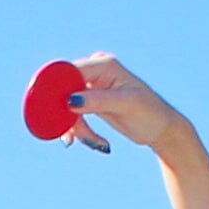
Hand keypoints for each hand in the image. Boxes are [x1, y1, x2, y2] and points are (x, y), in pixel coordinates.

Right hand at [61, 53, 191, 157]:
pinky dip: (79, 129)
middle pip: (65, 90)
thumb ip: (98, 101)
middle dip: (67, 116)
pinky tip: (96, 142)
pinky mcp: (91, 101)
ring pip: (67, 106)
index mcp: (104, 65)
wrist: (160, 128)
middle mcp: (95, 71)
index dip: (56, 89)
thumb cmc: (149, 113)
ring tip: (96, 143)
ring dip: (76, 128)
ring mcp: (92, 85)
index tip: (48, 110)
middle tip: (73, 139)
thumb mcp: (125, 105)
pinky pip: (74, 114)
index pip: (70, 72)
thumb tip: (70, 100)